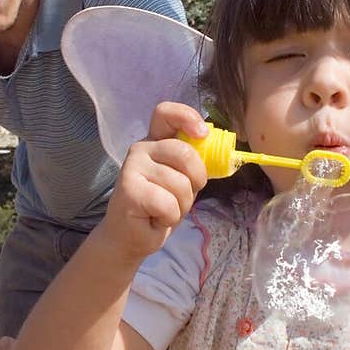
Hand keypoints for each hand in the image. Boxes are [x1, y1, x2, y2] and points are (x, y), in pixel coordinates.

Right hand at [100, 101, 208, 262]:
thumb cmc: (159, 208)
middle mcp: (141, 149)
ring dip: (181, 205)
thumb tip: (220, 152)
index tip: (202, 134)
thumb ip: (193, 164)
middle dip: (196, 180)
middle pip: (184, 152)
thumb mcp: (183, 181)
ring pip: (180, 183)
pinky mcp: (129, 190)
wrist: (130, 237)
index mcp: (156, 142)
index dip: (187, 116)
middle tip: (185, 196)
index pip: (166, 113)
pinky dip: (169, 217)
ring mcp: (132, 167)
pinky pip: (168, 203)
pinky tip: (154, 219)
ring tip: (165, 210)